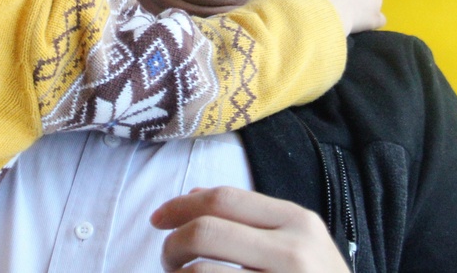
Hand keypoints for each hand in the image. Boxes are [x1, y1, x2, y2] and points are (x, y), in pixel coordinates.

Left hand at [150, 186, 349, 271]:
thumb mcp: (298, 245)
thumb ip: (251, 220)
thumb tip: (193, 195)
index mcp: (298, 222)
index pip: (224, 199)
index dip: (180, 206)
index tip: (157, 219)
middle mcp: (293, 251)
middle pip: (206, 231)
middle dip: (173, 244)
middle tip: (167, 261)